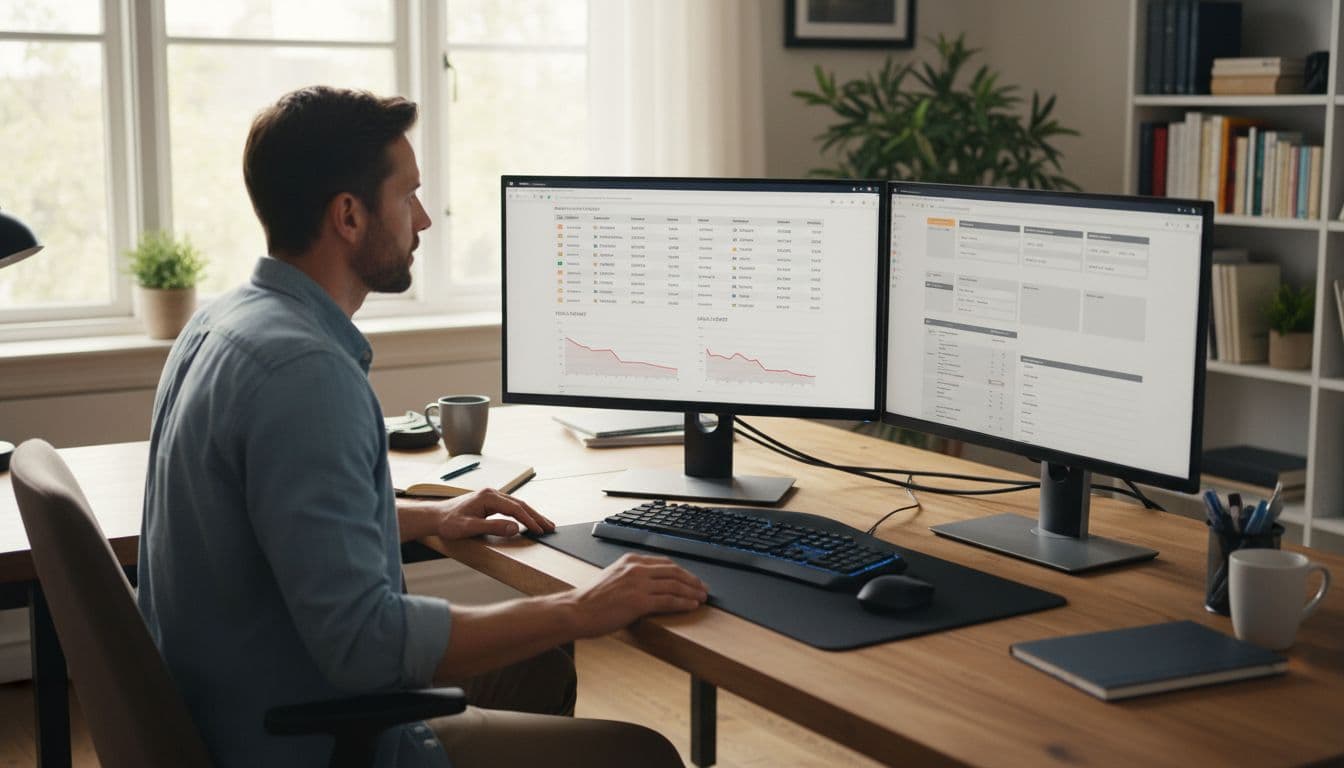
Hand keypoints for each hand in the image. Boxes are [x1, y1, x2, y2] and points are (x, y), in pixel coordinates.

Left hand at [433, 488, 554, 539]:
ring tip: (544, 523)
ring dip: (531, 514)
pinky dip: (522, 513)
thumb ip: (493, 527)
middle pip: (520, 504)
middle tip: (550, 526)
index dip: (530, 520)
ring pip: (517, 505)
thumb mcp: (470, 527)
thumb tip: (515, 528)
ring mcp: (490, 496)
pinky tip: (527, 519)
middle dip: (536, 516)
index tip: (540, 530)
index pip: (515, 509)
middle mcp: (492, 493)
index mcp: (488, 497)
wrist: (434, 517)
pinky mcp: (488, 502)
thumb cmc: (448, 522)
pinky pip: (510, 506)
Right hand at [567, 553, 707, 637]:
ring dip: (692, 592)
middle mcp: (636, 568)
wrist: (576, 611)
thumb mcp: (612, 578)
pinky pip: (668, 601)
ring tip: (702, 598)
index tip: (692, 579)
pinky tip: (692, 605)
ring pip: (674, 585)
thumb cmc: (591, 600)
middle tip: (704, 588)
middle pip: (674, 571)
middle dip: (692, 580)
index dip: (682, 571)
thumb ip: (630, 577)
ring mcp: (638, 584)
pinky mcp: (639, 601)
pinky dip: (683, 603)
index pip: (664, 563)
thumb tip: (649, 585)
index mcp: (630, 560)